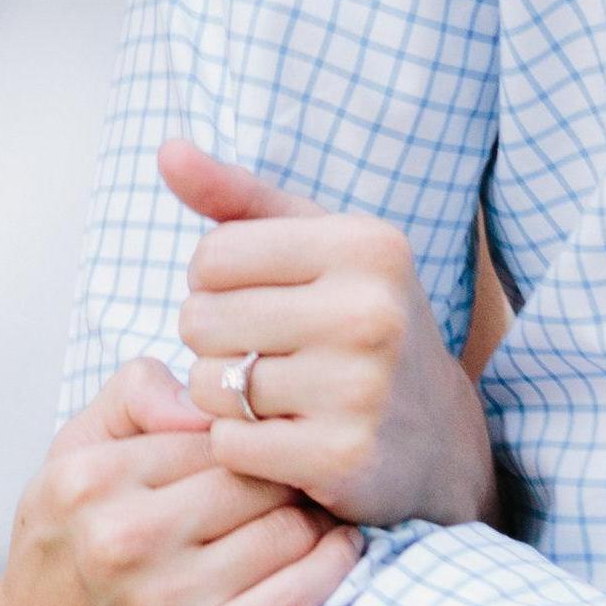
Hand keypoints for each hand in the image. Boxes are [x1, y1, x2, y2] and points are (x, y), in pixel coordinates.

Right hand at [0, 360, 363, 605]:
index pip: (216, 432)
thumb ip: (129, 399)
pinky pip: (297, 592)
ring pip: (288, 528)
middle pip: (259, 476)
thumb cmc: (57, 566)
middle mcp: (125, 535)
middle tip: (314, 480)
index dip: (254, 439)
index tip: (276, 447)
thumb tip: (202, 393)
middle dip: (293, 476)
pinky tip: (336, 552)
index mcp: (91, 478)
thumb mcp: (66, 464)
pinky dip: (331, 566)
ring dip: (318, 520)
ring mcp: (163, 599)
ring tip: (323, 516)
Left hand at [159, 141, 496, 529]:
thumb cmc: (360, 325)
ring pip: (209, 386)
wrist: (438, 440)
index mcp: (366, 245)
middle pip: (200, 320)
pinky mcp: (343, 456)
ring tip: (277, 397)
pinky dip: (241, 448)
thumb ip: (238, 197)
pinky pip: (228, 445)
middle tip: (265, 356)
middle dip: (214, 343)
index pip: (211, 256)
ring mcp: (360, 388)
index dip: (214, 286)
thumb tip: (167, 149)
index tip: (258, 302)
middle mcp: (371, 311)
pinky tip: (285, 441)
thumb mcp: (317, 246)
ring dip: (225, 398)